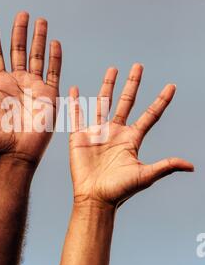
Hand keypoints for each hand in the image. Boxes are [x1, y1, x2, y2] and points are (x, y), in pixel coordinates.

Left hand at [0, 11, 61, 165]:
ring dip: (38, 39)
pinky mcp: (49, 95)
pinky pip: (53, 72)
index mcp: (0, 85)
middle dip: (20, 31)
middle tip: (22, 14)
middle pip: (18, 50)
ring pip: (37, 57)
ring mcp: (34, 87)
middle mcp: (17, 82)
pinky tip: (54, 43)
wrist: (15, 156)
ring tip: (40, 21)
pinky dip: (54, 58)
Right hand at [69, 63, 193, 208]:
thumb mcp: (145, 176)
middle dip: (133, 84)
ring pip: (103, 103)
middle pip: (126, 102)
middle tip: (138, 66)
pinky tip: (74, 90)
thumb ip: (165, 166)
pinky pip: (76, 116)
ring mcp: (97, 133)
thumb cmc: (120, 190)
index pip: (150, 115)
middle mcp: (115, 132)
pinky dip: (75, 103)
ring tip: (112, 70)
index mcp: (132, 139)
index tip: (172, 86)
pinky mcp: (79, 137)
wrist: (94, 199)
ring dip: (108, 86)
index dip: (161, 101)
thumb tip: (191, 166)